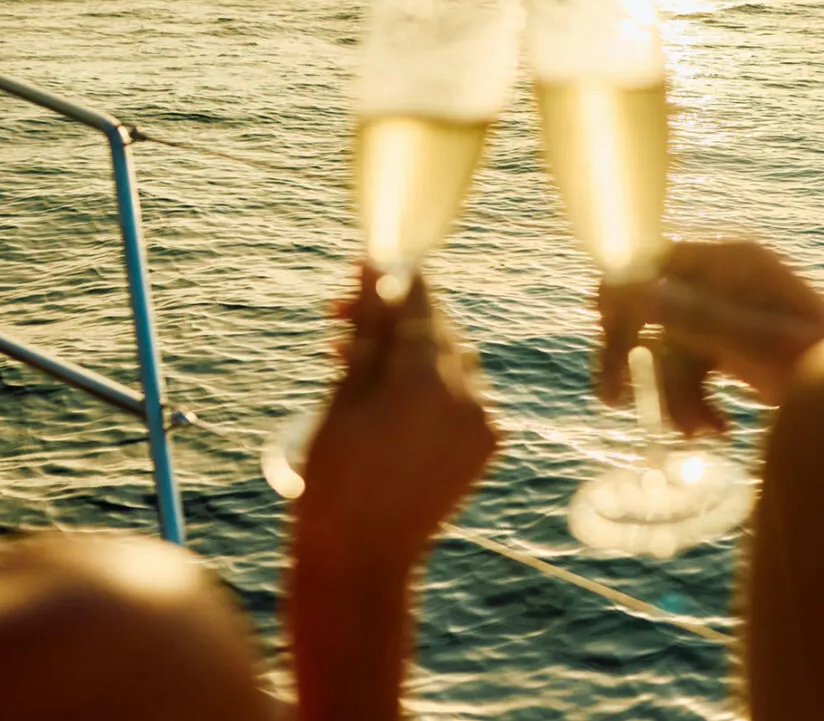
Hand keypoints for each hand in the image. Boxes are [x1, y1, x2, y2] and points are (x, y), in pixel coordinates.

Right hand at [294, 267, 498, 573]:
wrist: (362, 558)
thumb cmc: (336, 477)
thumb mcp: (344, 394)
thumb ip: (366, 328)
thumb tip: (371, 269)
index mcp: (427, 379)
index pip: (419, 303)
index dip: (393, 280)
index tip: (368, 266)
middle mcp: (468, 394)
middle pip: (438, 330)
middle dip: (394, 319)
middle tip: (342, 319)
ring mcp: (484, 421)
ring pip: (451, 362)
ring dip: (408, 353)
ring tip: (354, 358)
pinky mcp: (487, 444)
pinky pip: (462, 396)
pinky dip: (430, 387)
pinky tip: (390, 393)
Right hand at [596, 241, 823, 433]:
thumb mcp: (763, 346)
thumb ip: (700, 317)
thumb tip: (640, 291)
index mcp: (734, 263)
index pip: (654, 261)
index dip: (623, 295)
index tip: (607, 338)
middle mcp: (725, 282)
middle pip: (651, 308)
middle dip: (634, 356)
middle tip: (612, 399)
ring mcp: (728, 316)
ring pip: (668, 350)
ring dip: (675, 396)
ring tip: (704, 434)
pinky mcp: (732, 350)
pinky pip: (689, 373)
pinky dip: (695, 405)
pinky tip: (718, 431)